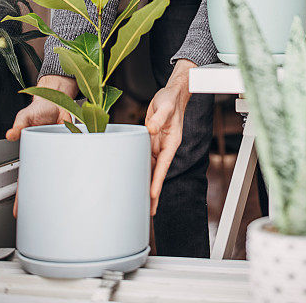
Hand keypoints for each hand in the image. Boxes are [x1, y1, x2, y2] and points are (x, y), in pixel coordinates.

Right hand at [6, 75, 77, 216]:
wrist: (56, 98)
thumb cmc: (38, 110)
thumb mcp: (25, 116)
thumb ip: (19, 125)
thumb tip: (11, 134)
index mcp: (34, 152)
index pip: (27, 178)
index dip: (23, 196)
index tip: (19, 210)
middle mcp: (49, 156)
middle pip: (46, 182)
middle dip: (43, 199)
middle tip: (44, 215)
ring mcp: (63, 151)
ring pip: (63, 174)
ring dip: (64, 188)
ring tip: (65, 205)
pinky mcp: (75, 143)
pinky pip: (78, 157)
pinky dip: (81, 168)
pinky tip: (84, 179)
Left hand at [145, 59, 193, 215]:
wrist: (171, 93)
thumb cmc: (171, 99)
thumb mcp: (165, 106)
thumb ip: (159, 118)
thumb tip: (149, 129)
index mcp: (171, 142)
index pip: (163, 165)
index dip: (157, 181)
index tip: (152, 196)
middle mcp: (164, 147)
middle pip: (157, 173)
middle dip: (153, 193)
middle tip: (147, 212)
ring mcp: (157, 145)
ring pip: (150, 169)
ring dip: (145, 184)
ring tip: (139, 204)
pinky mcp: (150, 141)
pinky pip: (144, 158)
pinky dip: (140, 169)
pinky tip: (134, 180)